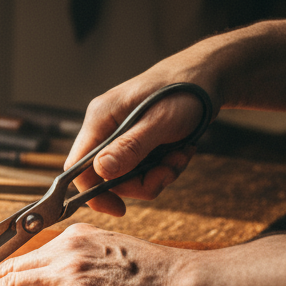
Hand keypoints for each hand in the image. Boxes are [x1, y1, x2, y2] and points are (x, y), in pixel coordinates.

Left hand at [0, 224, 190, 285]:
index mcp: (76, 239)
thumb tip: (76, 282)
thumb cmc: (161, 278)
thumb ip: (89, 264)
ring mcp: (66, 274)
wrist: (183, 284)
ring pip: (7, 285)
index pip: (25, 256)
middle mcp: (65, 250)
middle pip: (8, 267)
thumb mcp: (118, 257)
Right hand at [68, 75, 218, 216]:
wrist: (207, 77)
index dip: (93, 192)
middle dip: (142, 181)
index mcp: (100, 119)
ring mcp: (121, 136)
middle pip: (107, 177)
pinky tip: (181, 151)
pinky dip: (164, 167)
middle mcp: (105, 128)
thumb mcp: (160, 121)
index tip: (119, 209)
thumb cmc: (184, 91)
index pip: (78, 167)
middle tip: (169, 170)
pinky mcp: (137, 141)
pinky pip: (143, 169)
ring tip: (180, 156)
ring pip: (129, 176)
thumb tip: (101, 170)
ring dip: (158, 174)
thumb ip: (130, 147)